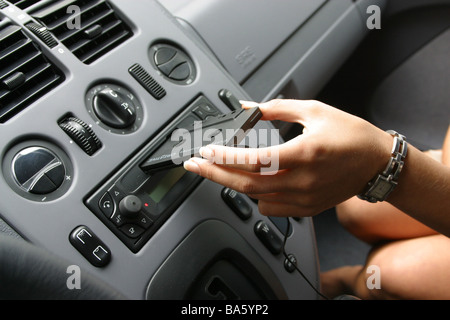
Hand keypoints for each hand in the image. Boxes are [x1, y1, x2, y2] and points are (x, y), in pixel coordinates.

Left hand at [184, 99, 392, 216]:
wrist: (377, 163)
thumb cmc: (351, 135)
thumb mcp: (314, 111)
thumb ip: (276, 108)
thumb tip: (247, 107)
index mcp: (305, 152)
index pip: (255, 159)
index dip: (225, 156)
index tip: (206, 150)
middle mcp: (303, 180)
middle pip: (247, 184)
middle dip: (214, 174)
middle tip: (195, 165)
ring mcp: (305, 199)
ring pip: (255, 197)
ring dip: (232, 183)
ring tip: (217, 170)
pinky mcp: (307, 208)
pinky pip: (271, 209)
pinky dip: (255, 196)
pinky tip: (251, 183)